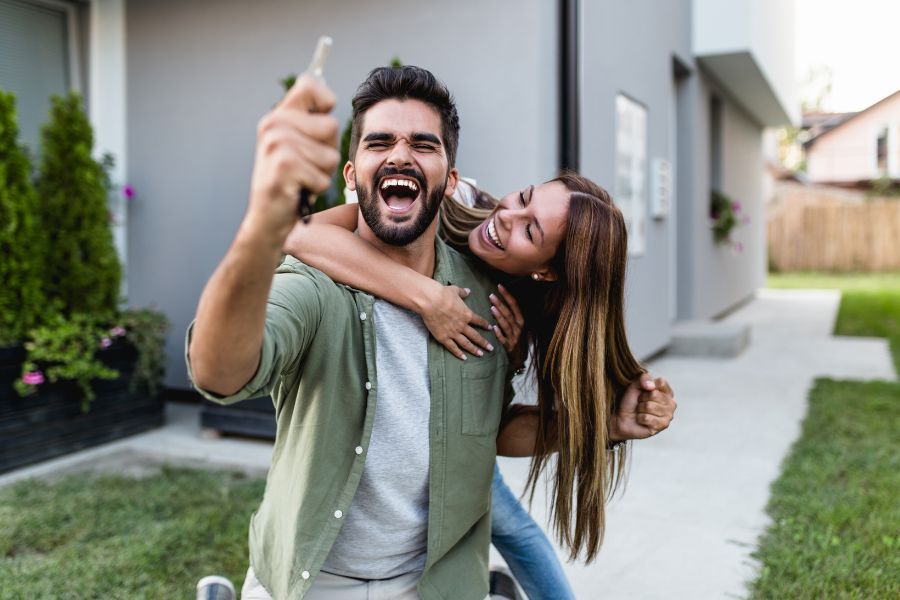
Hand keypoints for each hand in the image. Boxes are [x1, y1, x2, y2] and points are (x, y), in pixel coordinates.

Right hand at [245, 74, 339, 241]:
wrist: (266, 219)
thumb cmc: (290, 183)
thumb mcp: (296, 146)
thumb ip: (310, 122)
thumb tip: (328, 95)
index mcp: (277, 116)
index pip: (311, 85)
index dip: (326, 101)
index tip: (319, 127)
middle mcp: (273, 125)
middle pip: (331, 126)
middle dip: (327, 151)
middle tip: (304, 166)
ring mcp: (276, 144)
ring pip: (330, 155)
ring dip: (322, 173)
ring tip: (300, 179)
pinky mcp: (284, 166)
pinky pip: (323, 176)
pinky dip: (316, 188)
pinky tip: (297, 190)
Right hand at [421, 282, 492, 359]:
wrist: (431, 301)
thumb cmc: (442, 294)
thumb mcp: (455, 290)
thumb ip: (462, 292)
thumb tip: (468, 291)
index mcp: (466, 314)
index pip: (479, 321)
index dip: (485, 325)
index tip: (490, 328)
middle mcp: (462, 325)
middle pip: (475, 336)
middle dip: (484, 342)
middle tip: (491, 348)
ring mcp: (453, 333)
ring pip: (466, 344)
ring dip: (474, 349)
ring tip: (480, 354)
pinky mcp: (443, 338)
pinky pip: (452, 348)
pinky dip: (458, 353)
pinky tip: (463, 358)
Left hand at [489, 284, 524, 359]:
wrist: (519, 357)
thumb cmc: (514, 337)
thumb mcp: (515, 324)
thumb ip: (509, 313)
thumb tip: (498, 299)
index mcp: (520, 320)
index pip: (514, 305)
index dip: (507, 295)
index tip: (499, 286)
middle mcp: (519, 327)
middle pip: (509, 314)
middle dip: (501, 304)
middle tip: (491, 296)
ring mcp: (514, 337)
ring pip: (507, 325)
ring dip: (499, 317)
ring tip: (492, 308)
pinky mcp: (509, 346)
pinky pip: (504, 339)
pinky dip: (499, 334)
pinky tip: (493, 328)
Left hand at [609, 373, 675, 441]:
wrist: (622, 418)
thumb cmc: (631, 401)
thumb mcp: (635, 385)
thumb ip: (644, 378)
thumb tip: (651, 386)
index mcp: (667, 392)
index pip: (661, 382)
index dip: (647, 386)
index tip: (643, 390)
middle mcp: (671, 403)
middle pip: (654, 394)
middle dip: (642, 398)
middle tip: (640, 403)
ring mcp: (668, 416)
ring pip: (649, 406)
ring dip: (640, 409)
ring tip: (640, 411)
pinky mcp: (662, 426)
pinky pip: (647, 418)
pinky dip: (639, 418)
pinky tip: (641, 420)